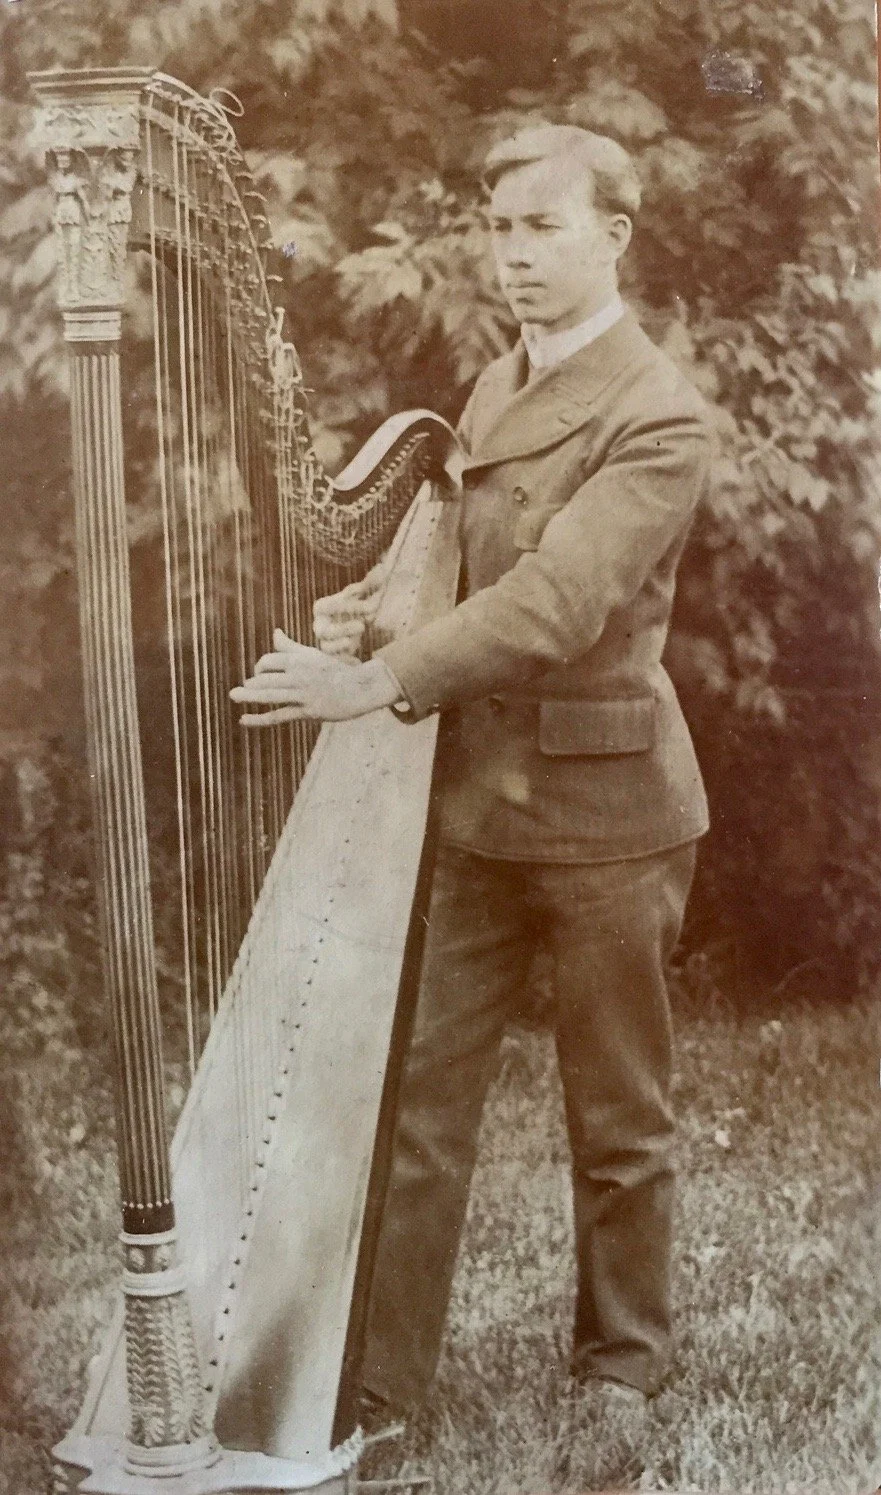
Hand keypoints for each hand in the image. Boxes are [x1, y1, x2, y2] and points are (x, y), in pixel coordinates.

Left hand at [230, 629, 398, 725]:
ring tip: (233, 696)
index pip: (268, 661)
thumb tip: (275, 633)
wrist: (361, 688)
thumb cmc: (336, 670)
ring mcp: (303, 694)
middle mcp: (299, 675)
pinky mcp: (308, 711)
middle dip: (251, 684)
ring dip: (248, 696)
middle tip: (241, 691)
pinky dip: (259, 719)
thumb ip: (290, 646)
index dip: (258, 668)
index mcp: (299, 659)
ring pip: (269, 696)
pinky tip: (244, 720)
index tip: (258, 676)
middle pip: (265, 678)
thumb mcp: (312, 655)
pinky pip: (279, 716)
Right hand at [313, 567, 384, 658]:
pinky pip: (336, 662)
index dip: (347, 606)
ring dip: (341, 645)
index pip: (329, 606)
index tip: (370, 606)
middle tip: (362, 625)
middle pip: (325, 630)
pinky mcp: (333, 658)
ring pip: (327, 647)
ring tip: (355, 642)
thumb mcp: (359, 597)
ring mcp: (325, 643)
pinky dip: (346, 662)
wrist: (349, 631)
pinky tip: (357, 662)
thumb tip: (382, 568)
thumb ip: (369, 585)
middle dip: (343, 628)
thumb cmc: (351, 610)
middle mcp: (320, 627)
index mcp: (322, 608)